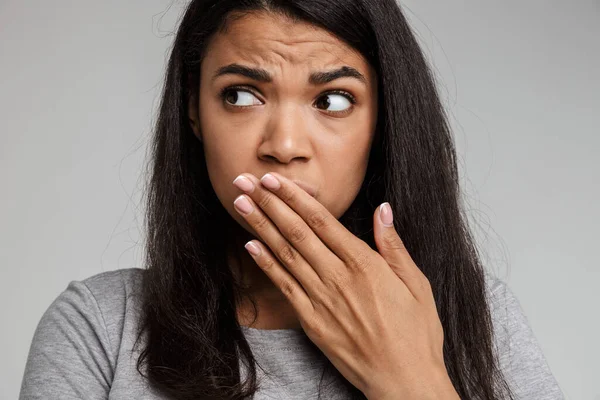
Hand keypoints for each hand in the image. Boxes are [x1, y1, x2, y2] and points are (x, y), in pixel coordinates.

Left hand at [231, 172, 458, 398]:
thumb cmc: (416, 333)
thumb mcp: (417, 283)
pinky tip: (250, 245)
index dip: (294, 197)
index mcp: (364, 264)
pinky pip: (283, 287)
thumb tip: (383, 210)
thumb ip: (393, 245)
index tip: (274, 179)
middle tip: (245, 180)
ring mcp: (321, 300)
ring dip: (260, 226)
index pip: (322, 221)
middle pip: (296, 232)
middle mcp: (337, 278)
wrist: (403, 380)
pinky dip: (266, 264)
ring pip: (285, 254)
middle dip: (268, 202)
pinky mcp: (311, 322)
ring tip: (241, 203)